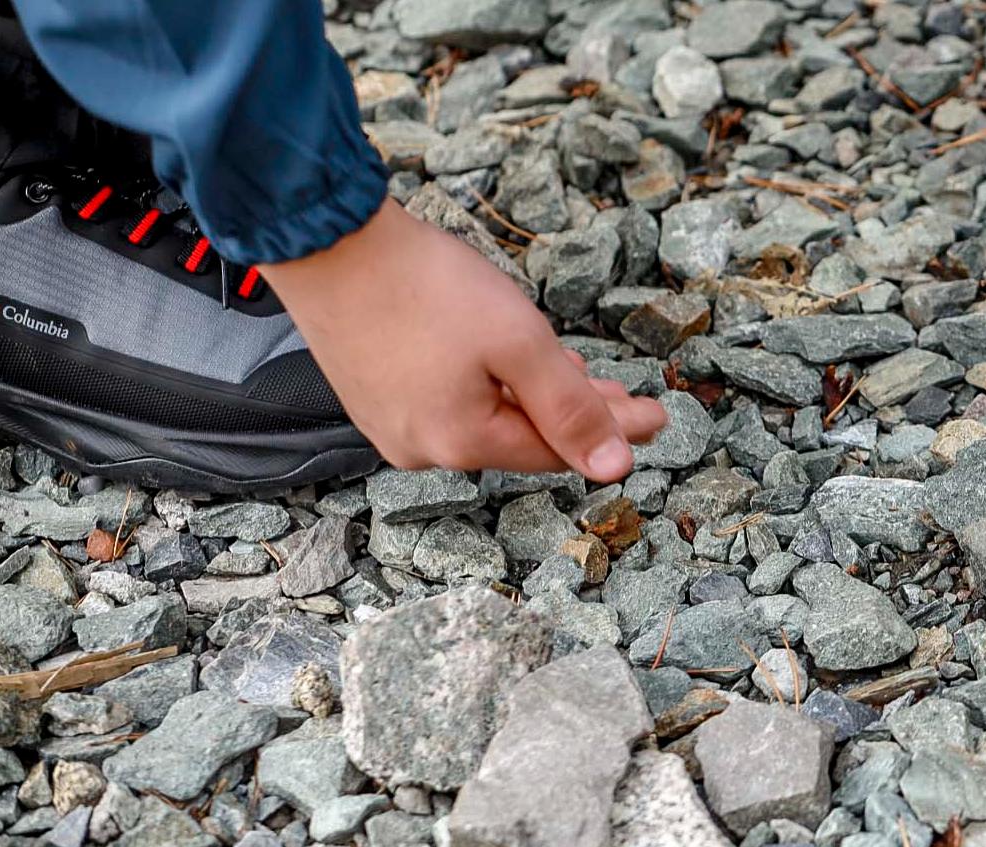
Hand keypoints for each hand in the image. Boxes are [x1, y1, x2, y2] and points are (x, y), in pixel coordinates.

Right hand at [261, 199, 665, 481]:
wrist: (327, 241)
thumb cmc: (423, 287)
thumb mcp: (518, 343)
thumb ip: (569, 408)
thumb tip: (613, 468)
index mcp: (460, 443)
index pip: (556, 450)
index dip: (611, 431)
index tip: (658, 415)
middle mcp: (420, 447)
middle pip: (522, 437)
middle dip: (577, 413)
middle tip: (627, 398)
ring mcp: (389, 422)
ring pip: (487, 416)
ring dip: (535, 398)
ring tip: (577, 375)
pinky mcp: (372, 392)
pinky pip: (451, 400)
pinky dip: (492, 385)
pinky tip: (512, 365)